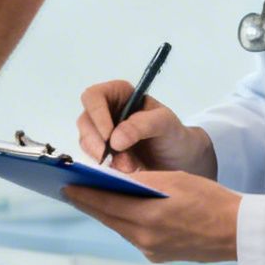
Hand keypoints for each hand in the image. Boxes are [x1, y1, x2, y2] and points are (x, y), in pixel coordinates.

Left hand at [63, 171, 240, 262]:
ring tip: (92, 199)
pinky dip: (125, 223)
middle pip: (108, 218)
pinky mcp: (159, 255)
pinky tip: (121, 213)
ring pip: (120, 228)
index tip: (65, 186)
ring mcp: (151, 250)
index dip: (83, 194)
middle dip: (89, 203)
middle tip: (71, 191)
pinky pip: (134, 236)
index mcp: (148, 217)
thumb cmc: (212, 201)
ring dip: (107, 213)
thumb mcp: (175, 180)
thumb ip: (143, 181)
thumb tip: (116, 179)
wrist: (238, 232)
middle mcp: (145, 238)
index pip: (105, 203)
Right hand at [76, 81, 215, 177]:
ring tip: (130, 167)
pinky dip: (107, 167)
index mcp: (118, 94)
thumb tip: (114, 139)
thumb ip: (142, 125)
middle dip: (98, 143)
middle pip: (85, 121)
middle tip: (118, 159)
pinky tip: (126, 171)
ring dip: (104, 158)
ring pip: (86, 142)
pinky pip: (93, 159)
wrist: (179, 161)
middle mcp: (105, 111)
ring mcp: (101, 133)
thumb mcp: (165, 124)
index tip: (109, 137)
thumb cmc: (174, 135)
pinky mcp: (102, 153)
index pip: (93, 97)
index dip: (97, 115)